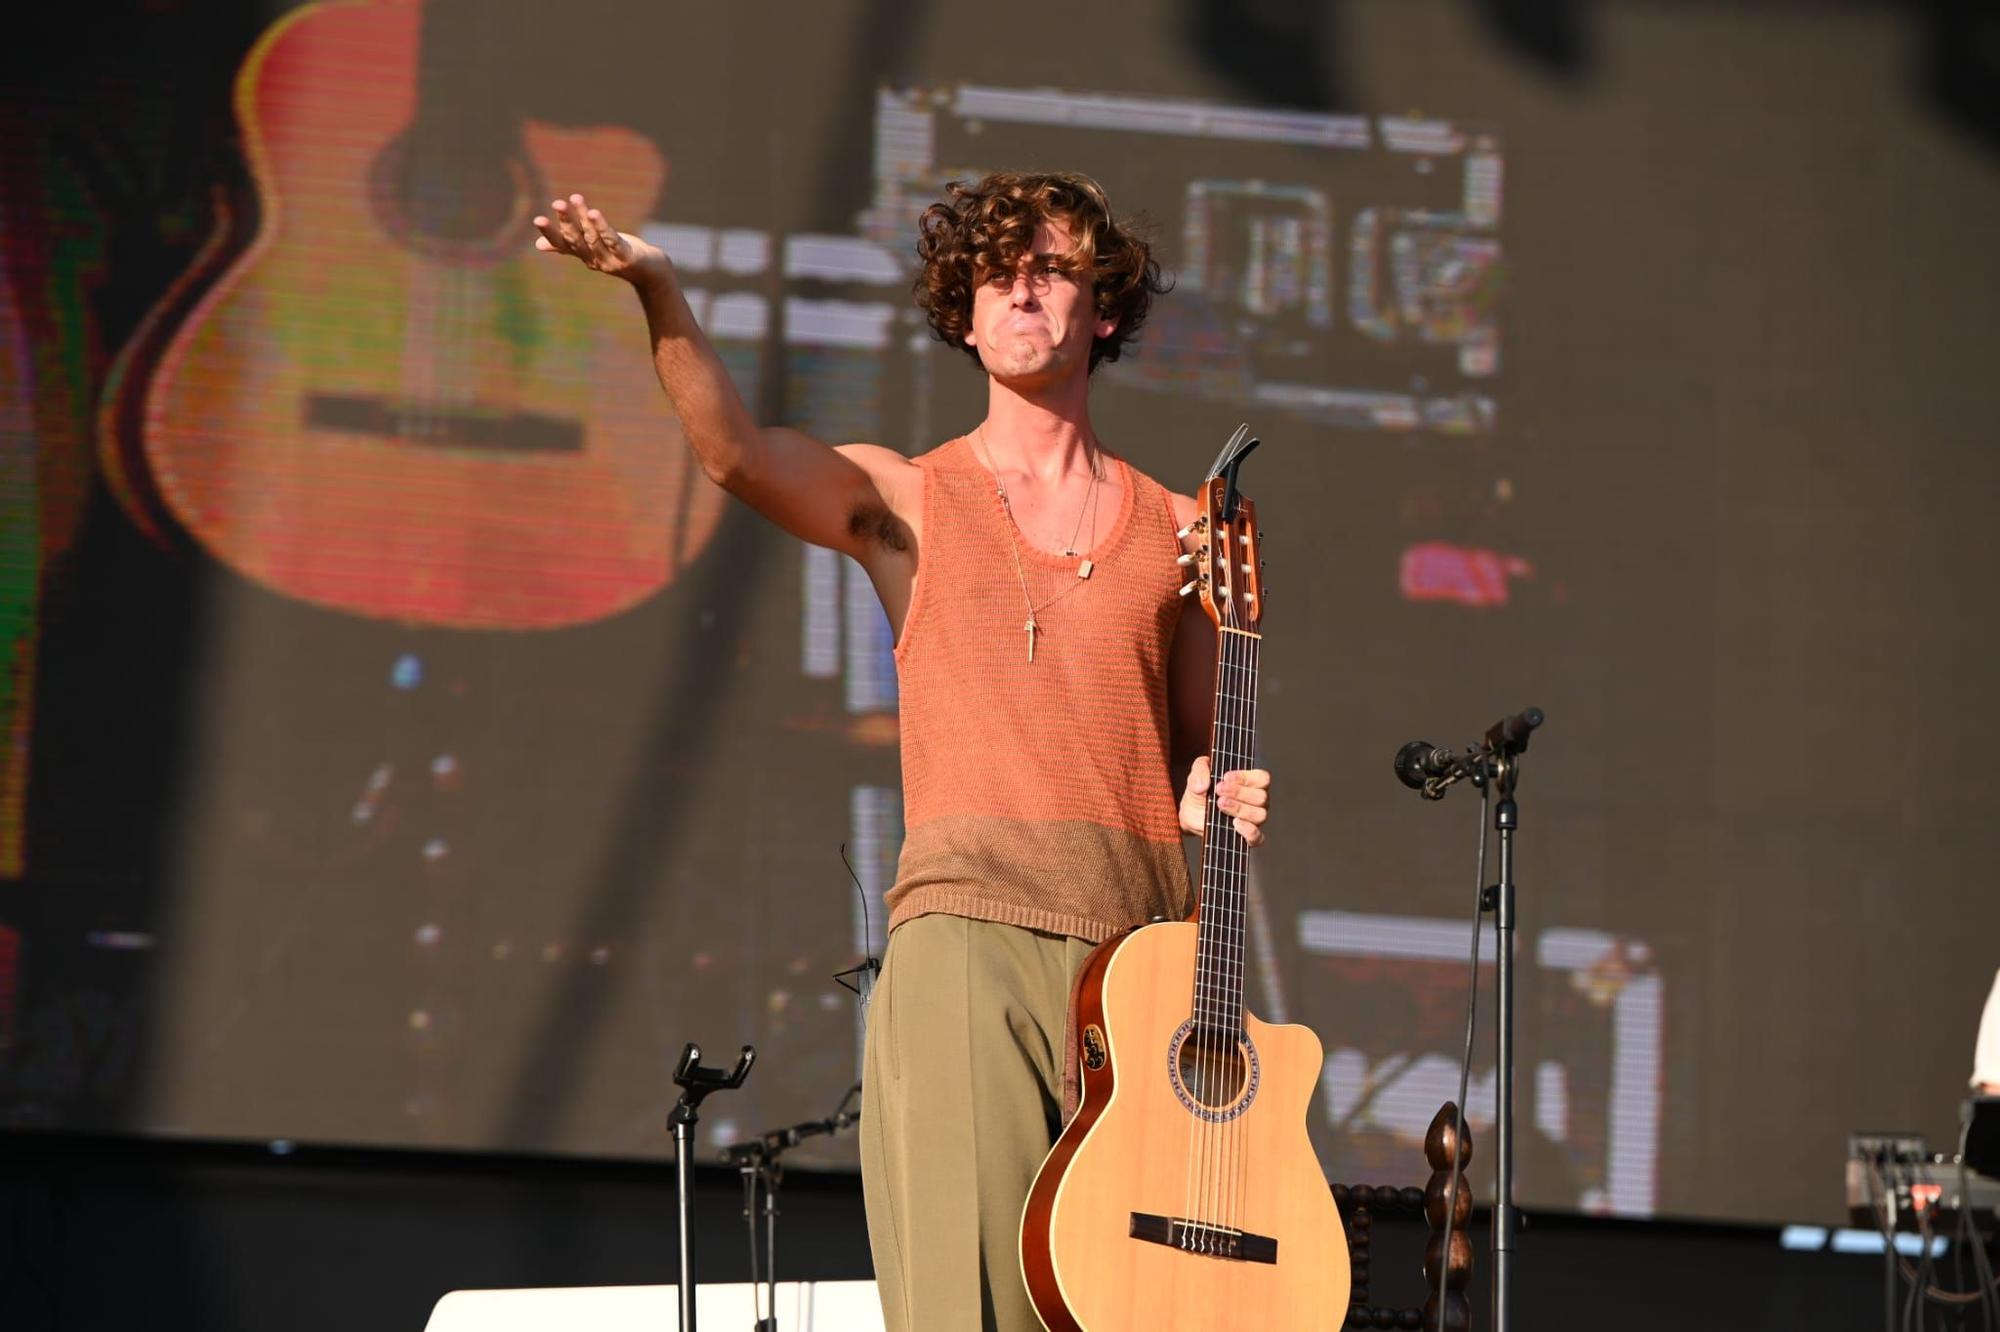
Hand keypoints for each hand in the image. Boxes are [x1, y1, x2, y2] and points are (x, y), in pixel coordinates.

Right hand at [532, 193, 669, 286]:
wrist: (651, 272)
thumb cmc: (620, 255)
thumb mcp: (592, 249)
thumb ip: (567, 246)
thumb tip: (538, 245)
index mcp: (584, 255)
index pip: (562, 244)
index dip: (550, 233)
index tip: (537, 219)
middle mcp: (594, 260)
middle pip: (577, 239)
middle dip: (566, 221)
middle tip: (557, 203)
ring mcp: (610, 260)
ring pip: (594, 237)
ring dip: (584, 217)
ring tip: (575, 199)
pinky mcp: (626, 257)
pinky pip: (612, 240)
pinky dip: (602, 227)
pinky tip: (594, 213)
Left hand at [1179, 756, 1269, 847]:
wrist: (1190, 815)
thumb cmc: (1200, 792)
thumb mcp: (1197, 775)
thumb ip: (1200, 770)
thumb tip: (1203, 784)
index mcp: (1249, 783)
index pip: (1262, 778)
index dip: (1246, 777)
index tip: (1225, 777)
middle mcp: (1255, 801)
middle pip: (1261, 796)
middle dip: (1239, 792)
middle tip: (1219, 790)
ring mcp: (1252, 820)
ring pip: (1260, 815)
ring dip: (1240, 808)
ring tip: (1220, 804)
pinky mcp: (1246, 836)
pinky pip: (1257, 836)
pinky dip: (1248, 830)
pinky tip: (1234, 823)